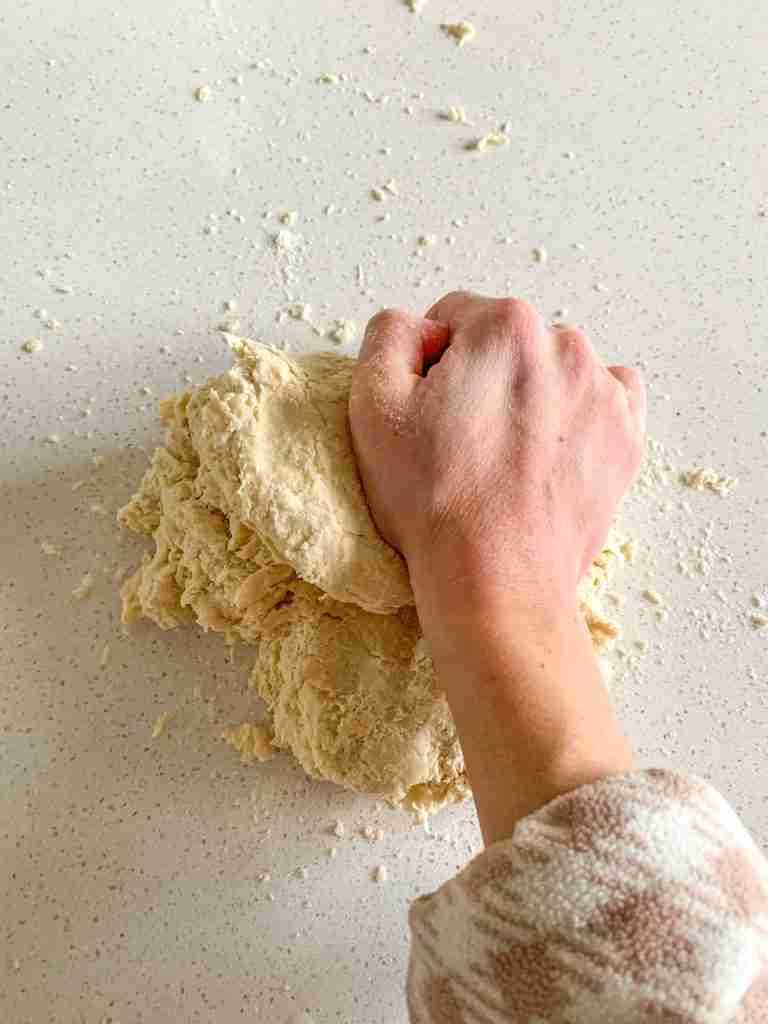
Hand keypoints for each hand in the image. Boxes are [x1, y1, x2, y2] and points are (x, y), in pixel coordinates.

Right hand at [350, 292, 645, 611]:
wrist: (495, 579)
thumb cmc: (434, 499)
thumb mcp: (373, 405)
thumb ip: (389, 335)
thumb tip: (421, 328)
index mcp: (505, 328)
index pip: (455, 317)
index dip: (431, 365)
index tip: (429, 413)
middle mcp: (566, 347)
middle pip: (508, 342)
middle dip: (483, 376)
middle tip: (462, 440)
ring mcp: (605, 394)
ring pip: (553, 370)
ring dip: (529, 395)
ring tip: (504, 455)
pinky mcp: (626, 438)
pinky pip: (605, 399)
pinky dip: (578, 414)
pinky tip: (549, 451)